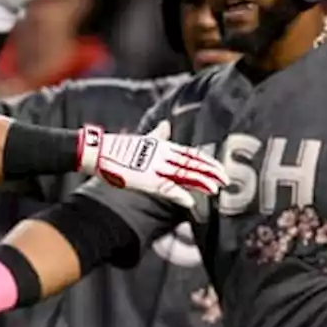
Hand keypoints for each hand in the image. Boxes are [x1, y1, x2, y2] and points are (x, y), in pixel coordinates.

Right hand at [77, 121, 229, 208]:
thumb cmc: (119, 147)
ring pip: (184, 175)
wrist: (100, 153)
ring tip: (215, 189)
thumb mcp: (143, 140)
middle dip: (210, 172)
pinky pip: (166, 189)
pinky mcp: (146, 180)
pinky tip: (190, 202)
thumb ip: (158, 134)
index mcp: (164, 147)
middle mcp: (163, 156)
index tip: (221, 169)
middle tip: (227, 180)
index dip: (208, 162)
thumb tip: (166, 124)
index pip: (192, 154)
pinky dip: (179, 196)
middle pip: (192, 164)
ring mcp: (156, 167)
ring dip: (200, 182)